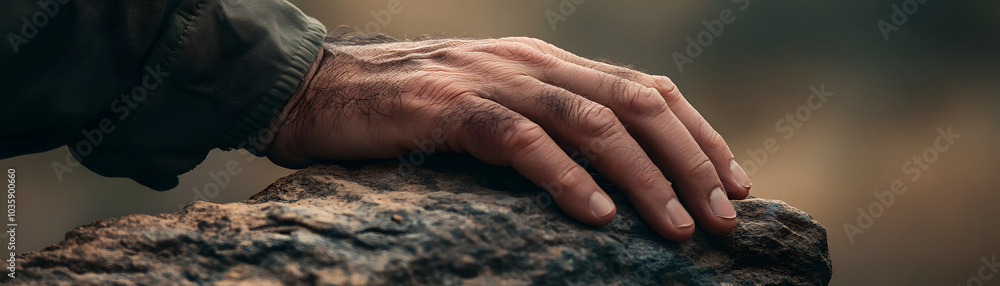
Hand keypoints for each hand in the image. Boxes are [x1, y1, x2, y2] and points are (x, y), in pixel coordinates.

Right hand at [267, 36, 751, 240]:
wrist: (315, 88)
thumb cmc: (405, 109)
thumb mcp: (490, 105)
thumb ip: (544, 124)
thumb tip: (606, 176)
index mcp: (546, 61)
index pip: (645, 88)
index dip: (699, 134)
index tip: (735, 183)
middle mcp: (529, 62)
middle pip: (634, 103)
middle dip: (690, 160)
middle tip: (724, 217)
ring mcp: (490, 80)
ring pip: (590, 122)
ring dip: (644, 177)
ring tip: (678, 227)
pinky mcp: (448, 108)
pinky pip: (522, 141)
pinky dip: (566, 178)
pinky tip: (597, 216)